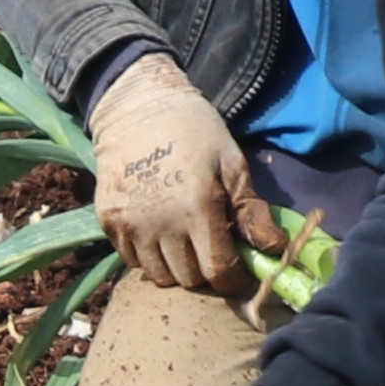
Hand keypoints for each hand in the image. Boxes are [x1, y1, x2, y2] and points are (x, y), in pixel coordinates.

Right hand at [83, 57, 265, 293]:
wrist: (137, 106)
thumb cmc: (195, 132)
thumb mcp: (232, 164)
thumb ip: (252, 211)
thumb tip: (275, 251)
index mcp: (197, 207)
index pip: (219, 272)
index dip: (234, 279)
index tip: (238, 270)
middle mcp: (160, 223)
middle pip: (190, 279)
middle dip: (206, 270)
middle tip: (211, 246)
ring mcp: (130, 225)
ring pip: (160, 276)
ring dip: (177, 266)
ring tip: (184, 239)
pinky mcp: (109, 222)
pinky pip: (133, 261)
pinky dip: (148, 256)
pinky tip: (158, 230)